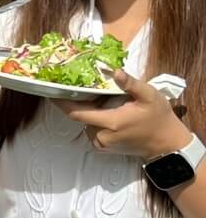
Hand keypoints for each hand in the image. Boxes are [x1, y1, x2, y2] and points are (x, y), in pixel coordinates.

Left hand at [61, 70, 191, 159]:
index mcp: (111, 122)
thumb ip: (131, 84)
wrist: (167, 144)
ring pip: (86, 122)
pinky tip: (106, 111)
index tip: (51, 91)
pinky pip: (92, 129)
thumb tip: (114, 71)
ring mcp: (102, 143)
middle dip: (78, 102)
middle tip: (78, 86)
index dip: (61, 103)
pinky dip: (94, 119)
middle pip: (80, 116)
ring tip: (101, 99)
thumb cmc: (159, 118)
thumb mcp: (149, 96)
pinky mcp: (103, 147)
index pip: (76, 112)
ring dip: (89, 110)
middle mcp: (102, 135)